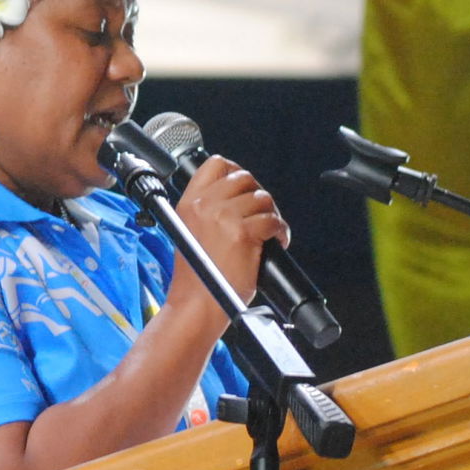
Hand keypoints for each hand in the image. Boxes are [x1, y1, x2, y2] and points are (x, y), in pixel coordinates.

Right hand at [167, 155, 289, 316]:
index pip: (215, 164)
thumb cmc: (196, 280)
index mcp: (189, 204)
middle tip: (262, 213)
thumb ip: (207, 213)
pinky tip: (276, 241)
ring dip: (272, 214)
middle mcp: (205, 206)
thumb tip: (235, 201)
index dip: (236, 171)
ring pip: (262, 198)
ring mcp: (224, 217)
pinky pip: (272, 220)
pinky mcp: (243, 233)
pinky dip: (280, 230)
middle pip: (244, 178)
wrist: (197, 304)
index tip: (245, 186)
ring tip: (270, 231)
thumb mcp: (189, 235)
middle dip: (258, 194)